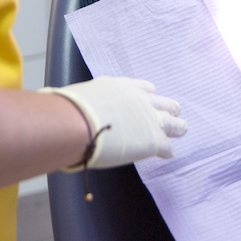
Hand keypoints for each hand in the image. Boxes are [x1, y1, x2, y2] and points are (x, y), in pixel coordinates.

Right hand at [42, 75, 186, 168]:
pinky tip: (169, 154)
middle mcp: (140, 99)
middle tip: (174, 111)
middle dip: (167, 107)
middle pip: (162, 101)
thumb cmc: (72, 111)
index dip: (148, 94)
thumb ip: (80, 103)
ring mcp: (149, 118)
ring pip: (172, 121)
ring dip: (177, 126)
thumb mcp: (79, 98)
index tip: (151, 96)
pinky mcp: (153, 139)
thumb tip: (57, 107)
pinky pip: (166, 145)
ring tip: (182, 128)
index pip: (143, 88)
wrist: (80, 122)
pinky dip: (167, 150)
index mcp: (122, 87)